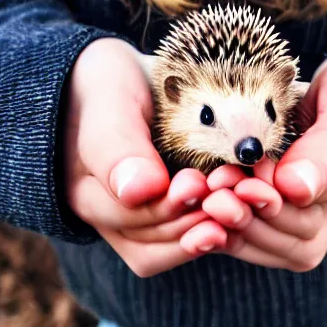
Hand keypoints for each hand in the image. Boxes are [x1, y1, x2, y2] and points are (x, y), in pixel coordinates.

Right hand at [64, 38, 226, 276]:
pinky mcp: (162, 209)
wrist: (119, 80)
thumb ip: (117, 145)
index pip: (130, 220)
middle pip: (154, 239)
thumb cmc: (109, 85)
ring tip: (240, 207)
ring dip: (208, 230)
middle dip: (194, 218)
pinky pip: (182, 237)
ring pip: (170, 246)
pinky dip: (212, 230)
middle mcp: (109, 213)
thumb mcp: (110, 102)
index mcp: (87, 191)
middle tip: (230, 191)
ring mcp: (136, 214)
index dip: (168, 207)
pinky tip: (236, 215)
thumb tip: (138, 192)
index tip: (198, 182)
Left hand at [186, 48, 326, 270]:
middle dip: (237, 213)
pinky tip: (191, 192)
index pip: (294, 232)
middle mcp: (298, 229)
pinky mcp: (244, 205)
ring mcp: (271, 218)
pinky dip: (204, 212)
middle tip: (215, 186)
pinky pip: (221, 221)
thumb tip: (295, 189)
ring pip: (237, 232)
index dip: (268, 209)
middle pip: (262, 236)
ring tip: (201, 187)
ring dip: (216, 214)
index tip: (246, 184)